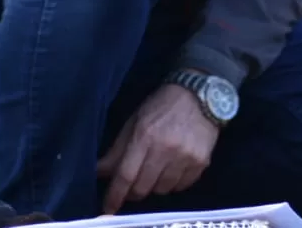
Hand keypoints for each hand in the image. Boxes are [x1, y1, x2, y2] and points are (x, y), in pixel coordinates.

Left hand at [96, 83, 219, 213]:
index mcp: (145, 136)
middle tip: (133, 184)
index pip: (125, 175)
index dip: (115, 195)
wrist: (201, 94)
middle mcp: (166, 149)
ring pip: (162, 190)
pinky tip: (172, 170)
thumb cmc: (162, 105)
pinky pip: (182, 186)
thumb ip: (117, 149)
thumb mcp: (135, 121)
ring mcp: (186, 157)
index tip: (109, 207)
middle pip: (143, 187)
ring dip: (155, 186)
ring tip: (156, 172)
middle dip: (134, 191)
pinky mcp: (201, 161)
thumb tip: (100, 172)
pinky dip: (173, 184)